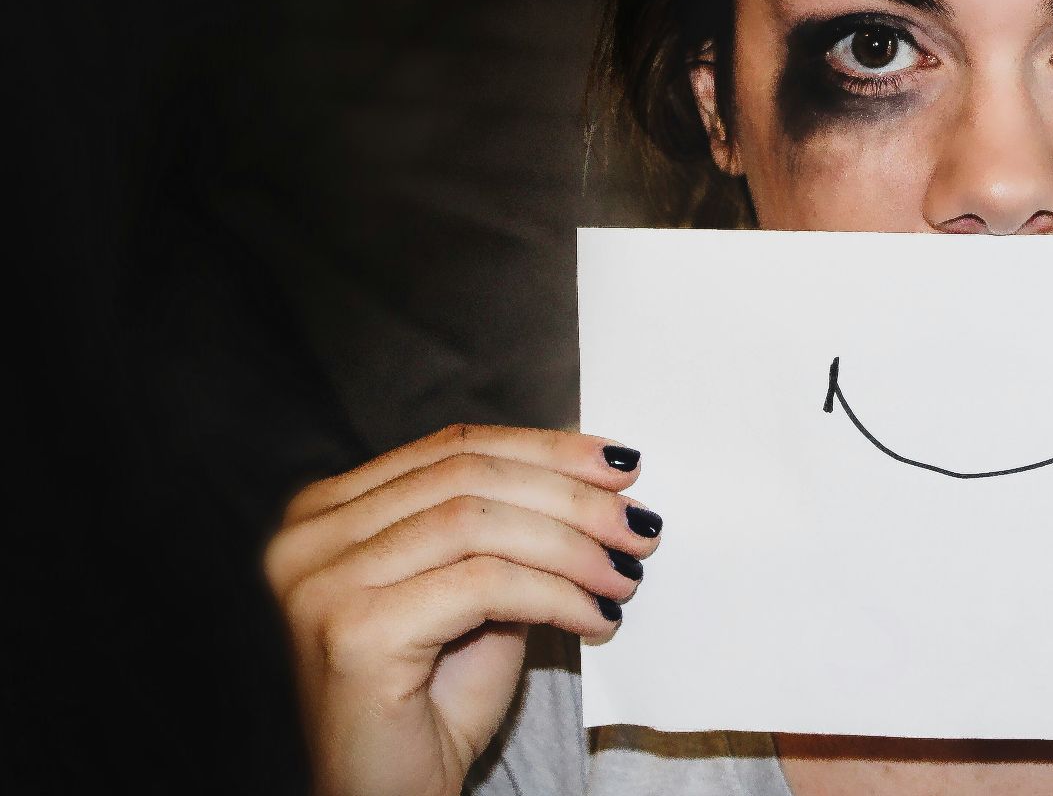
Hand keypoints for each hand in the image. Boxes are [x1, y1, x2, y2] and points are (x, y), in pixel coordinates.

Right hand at [264, 425, 662, 795]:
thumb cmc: (430, 706)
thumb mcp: (475, 594)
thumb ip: (508, 530)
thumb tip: (594, 476)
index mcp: (327, 512)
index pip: (452, 449)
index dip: (546, 450)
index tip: (622, 465)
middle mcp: (308, 537)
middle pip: (467, 477)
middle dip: (572, 497)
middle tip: (640, 527)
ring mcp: (321, 582)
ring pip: (480, 523)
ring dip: (574, 548)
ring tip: (625, 576)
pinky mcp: (353, 631)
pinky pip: (485, 584)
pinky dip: (557, 595)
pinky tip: (596, 619)